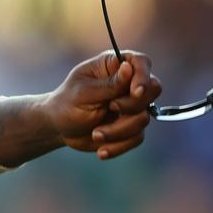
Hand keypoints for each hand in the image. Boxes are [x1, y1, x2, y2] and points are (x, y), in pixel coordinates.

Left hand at [44, 50, 162, 159]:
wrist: (59, 128)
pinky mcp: (130, 126)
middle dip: (133, 104)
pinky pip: (137, 137)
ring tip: (96, 134)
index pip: (141, 62)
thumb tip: (129, 67)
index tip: (136, 91)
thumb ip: (109, 84)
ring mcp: (131, 106)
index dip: (143, 75)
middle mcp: (127, 84)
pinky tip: (101, 150)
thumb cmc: (66, 103)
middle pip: (152, 89)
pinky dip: (119, 145)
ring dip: (119, 130)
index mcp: (112, 66)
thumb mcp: (83, 92)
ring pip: (144, 118)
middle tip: (111, 107)